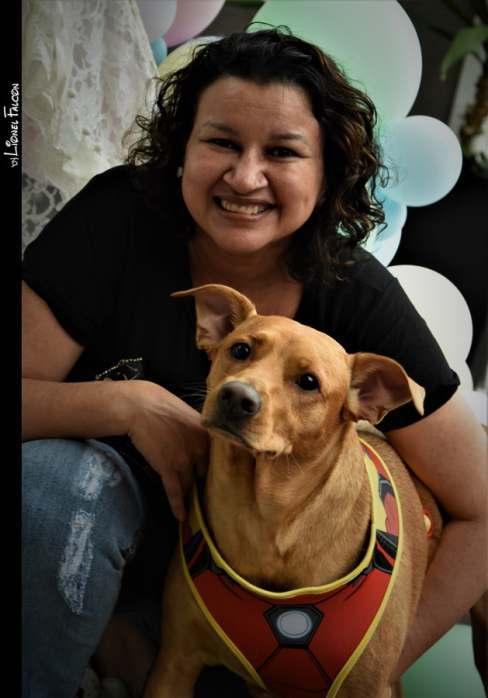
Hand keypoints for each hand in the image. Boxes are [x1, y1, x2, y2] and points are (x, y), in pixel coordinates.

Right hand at [121, 380, 208, 521]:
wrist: (140, 406)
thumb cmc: (164, 407)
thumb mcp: (190, 417)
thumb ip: (201, 434)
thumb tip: (206, 447)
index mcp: (208, 435)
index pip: (218, 460)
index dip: (217, 472)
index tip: (220, 483)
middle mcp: (200, 449)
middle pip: (206, 475)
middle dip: (205, 485)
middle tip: (206, 497)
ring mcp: (184, 459)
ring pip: (190, 485)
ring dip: (191, 497)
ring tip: (194, 510)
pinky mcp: (167, 467)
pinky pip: (175, 491)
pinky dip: (178, 505)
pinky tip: (181, 517)